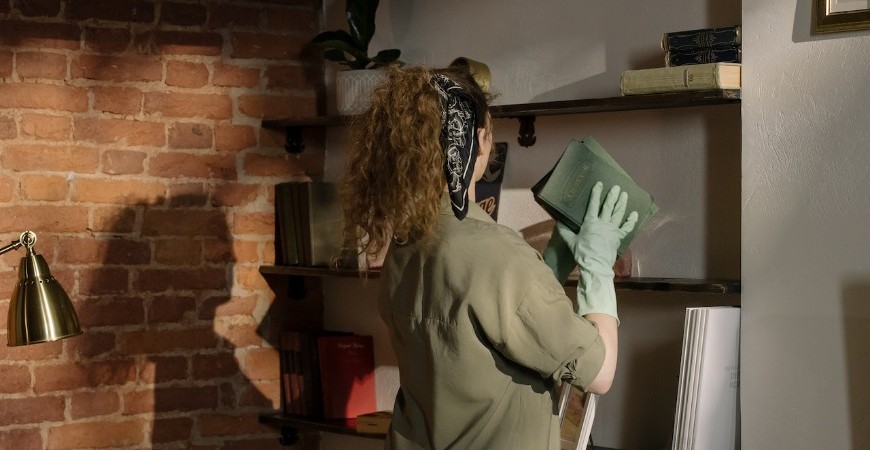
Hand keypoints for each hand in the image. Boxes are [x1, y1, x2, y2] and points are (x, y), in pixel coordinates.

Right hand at [561, 182, 637, 322]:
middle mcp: (603, 223)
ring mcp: (612, 230)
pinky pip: (627, 228)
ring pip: (619, 213)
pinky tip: (635, 214)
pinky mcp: (618, 237)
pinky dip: (631, 221)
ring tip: (625, 194)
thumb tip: (558, 223)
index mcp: (590, 222)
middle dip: (613, 196)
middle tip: (617, 187)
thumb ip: (565, 231)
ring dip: (622, 203)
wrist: (595, 265)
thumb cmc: (582, 253)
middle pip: (609, 207)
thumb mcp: (571, 242)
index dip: (596, 193)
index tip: (599, 184)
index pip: (593, 205)